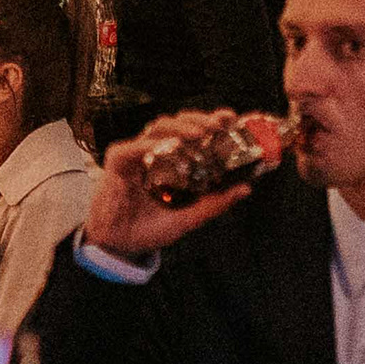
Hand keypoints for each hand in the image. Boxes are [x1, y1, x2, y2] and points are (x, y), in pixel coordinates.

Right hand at [82, 112, 260, 261]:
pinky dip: (147, 145)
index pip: (194, 132)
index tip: (231, 118)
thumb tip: (246, 188)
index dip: (211, 121)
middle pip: (179, 123)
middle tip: (218, 125)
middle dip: (200, 119)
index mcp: (174, 161)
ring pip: (158, 127)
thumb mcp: (188, 218)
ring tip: (198, 134)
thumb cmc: (149, 229)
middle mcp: (156, 152)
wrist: (119, 246)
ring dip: (179, 127)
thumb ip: (214, 204)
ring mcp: (137, 154)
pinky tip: (162, 148)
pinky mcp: (118, 162)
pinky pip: (132, 148)